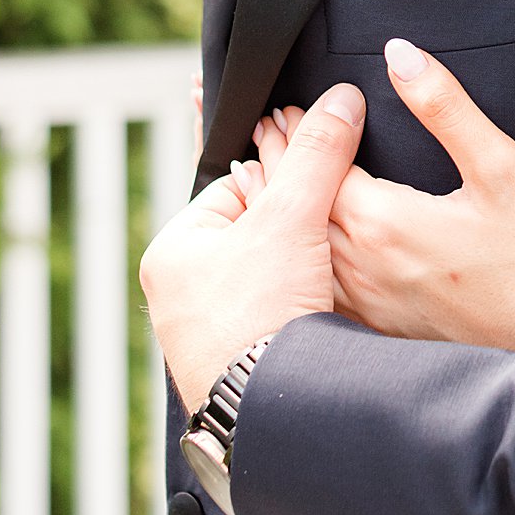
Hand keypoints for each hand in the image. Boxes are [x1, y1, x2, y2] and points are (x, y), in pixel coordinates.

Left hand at [140, 82, 365, 414]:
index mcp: (173, 251)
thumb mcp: (293, 217)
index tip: (314, 194)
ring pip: (273, 274)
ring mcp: (209, 333)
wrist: (273, 414)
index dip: (285, 185)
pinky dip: (304, 309)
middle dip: (298, 230)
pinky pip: (280, 314)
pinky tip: (323, 313)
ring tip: (324, 283)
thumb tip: (341, 99)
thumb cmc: (260, 319)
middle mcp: (181, 293)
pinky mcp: (241, 362)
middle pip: (259, 230)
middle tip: (322, 243)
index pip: (239, 185)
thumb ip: (318, 152)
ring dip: (305, 272)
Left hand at [256, 39, 514, 374]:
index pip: (318, 168)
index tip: (283, 107)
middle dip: (280, 168)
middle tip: (264, 134)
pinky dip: (305, 263)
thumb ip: (445, 107)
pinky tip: (307, 254)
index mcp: (386, 223)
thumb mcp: (502, 166)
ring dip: (286, 216)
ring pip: (306, 254)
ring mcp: (372, 308)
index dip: (299, 134)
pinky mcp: (386, 334)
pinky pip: (325, 292)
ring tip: (271, 186)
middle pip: (301, 210)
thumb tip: (401, 55)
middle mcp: (365, 270)